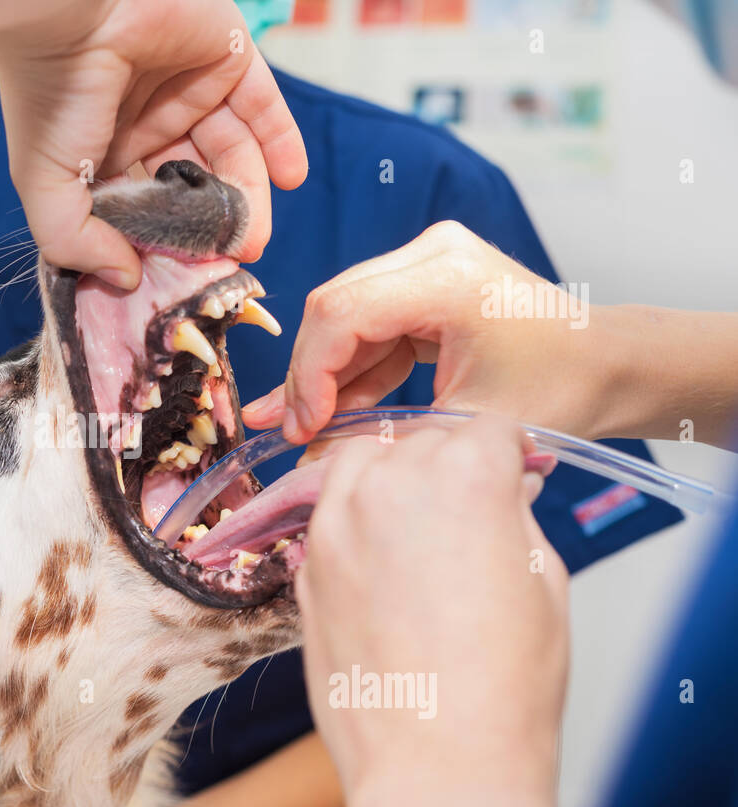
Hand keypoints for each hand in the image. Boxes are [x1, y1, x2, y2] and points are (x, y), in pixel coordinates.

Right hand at [0, 0, 307, 287]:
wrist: (74, 6)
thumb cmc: (50, 94)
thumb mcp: (45, 185)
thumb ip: (77, 242)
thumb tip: (125, 281)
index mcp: (100, 156)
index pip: (146, 211)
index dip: (168, 246)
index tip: (189, 279)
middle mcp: (146, 126)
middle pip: (194, 188)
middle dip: (215, 228)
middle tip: (232, 261)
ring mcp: (187, 91)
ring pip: (231, 155)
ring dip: (249, 197)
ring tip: (255, 237)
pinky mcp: (224, 58)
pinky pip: (263, 106)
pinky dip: (281, 141)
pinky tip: (292, 178)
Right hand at [243, 221, 601, 442]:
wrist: (607, 365)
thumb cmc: (558, 391)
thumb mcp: (464, 423)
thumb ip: (381, 435)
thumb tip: (309, 460)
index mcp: (448, 278)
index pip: (343, 314)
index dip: (310, 375)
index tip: (304, 429)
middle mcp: (433, 253)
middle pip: (334, 309)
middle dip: (309, 376)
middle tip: (293, 431)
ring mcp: (428, 261)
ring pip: (344, 317)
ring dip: (324, 376)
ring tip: (303, 427)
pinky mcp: (426, 280)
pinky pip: (368, 323)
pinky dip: (352, 369)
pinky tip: (331, 409)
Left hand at [297, 416, 568, 806]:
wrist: (436, 767)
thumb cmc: (501, 691)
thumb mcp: (544, 581)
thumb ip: (515, 516)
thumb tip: (504, 491)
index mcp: (464, 477)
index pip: (488, 428)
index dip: (509, 451)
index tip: (514, 471)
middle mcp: (390, 486)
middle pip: (422, 440)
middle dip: (451, 463)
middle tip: (472, 506)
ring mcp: (337, 524)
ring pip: (361, 463)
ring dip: (391, 477)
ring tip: (419, 523)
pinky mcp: (306, 565)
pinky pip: (327, 512)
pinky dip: (353, 516)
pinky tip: (381, 557)